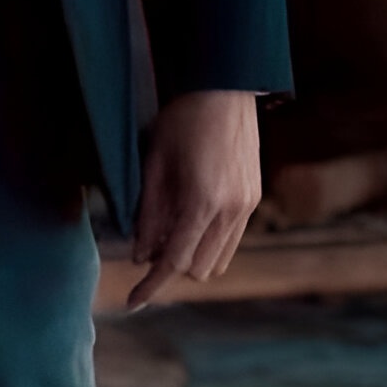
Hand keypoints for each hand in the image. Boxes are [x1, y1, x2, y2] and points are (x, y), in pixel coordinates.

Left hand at [124, 89, 260, 309]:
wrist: (226, 85)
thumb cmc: (183, 118)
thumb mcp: (155, 164)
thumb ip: (149, 213)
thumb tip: (140, 254)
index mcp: (203, 202)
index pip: (175, 262)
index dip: (151, 285)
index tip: (132, 301)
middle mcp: (231, 210)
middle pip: (198, 269)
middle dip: (171, 267)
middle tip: (149, 245)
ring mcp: (248, 204)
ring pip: (218, 259)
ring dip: (193, 256)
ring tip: (170, 230)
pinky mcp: (254, 196)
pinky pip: (232, 238)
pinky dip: (209, 240)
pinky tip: (193, 217)